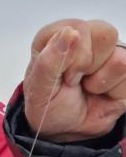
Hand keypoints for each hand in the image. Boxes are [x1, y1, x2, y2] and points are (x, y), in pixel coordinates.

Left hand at [23, 19, 123, 141]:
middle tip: (73, 81)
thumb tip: (69, 33)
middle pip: (105, 34)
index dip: (73, 56)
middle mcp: (84, 37)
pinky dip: (114, 91)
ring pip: (120, 57)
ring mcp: (107, 52)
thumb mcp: (38, 88)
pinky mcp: (124, 68)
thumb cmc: (48, 104)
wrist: (64, 128)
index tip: (62, 75)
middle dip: (88, 65)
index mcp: (57, 34)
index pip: (78, 28)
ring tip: (86, 86)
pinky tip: (100, 92)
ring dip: (100, 81)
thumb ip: (49, 60)